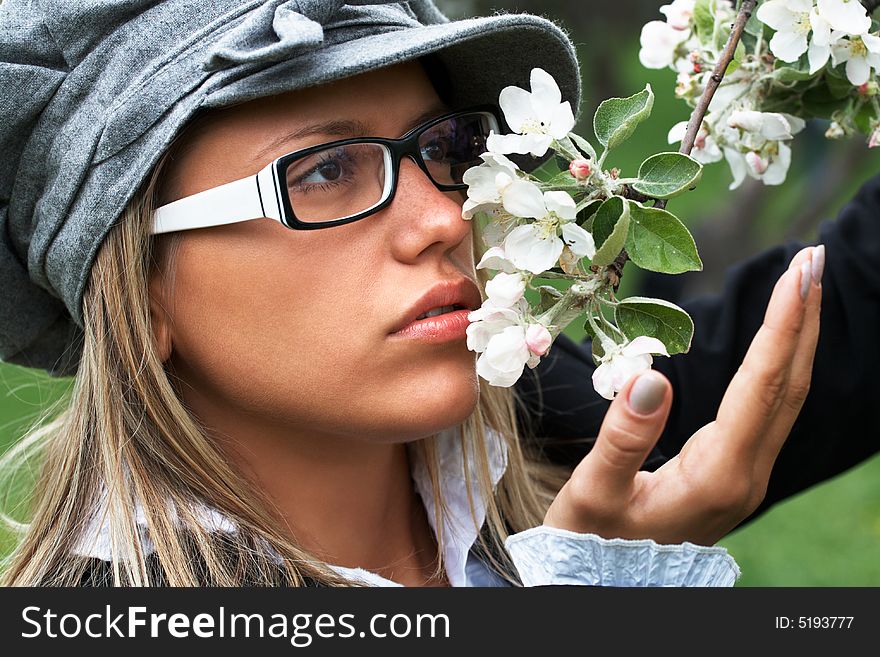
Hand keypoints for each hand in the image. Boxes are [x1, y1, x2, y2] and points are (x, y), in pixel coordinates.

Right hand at [543, 245, 823, 544]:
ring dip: (796, 336)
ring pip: (785, 396)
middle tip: (811, 257)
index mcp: (718, 477)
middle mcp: (746, 474)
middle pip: (788, 387)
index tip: (797, 273)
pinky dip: (778, 361)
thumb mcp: (594, 493)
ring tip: (801, 283)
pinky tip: (776, 337)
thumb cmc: (593, 540)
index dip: (781, 328)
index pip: (761, 390)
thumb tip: (651, 377)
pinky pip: (770, 406)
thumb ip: (623, 440)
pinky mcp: (735, 469)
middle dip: (803, 319)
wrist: (607, 581)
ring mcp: (746, 473)